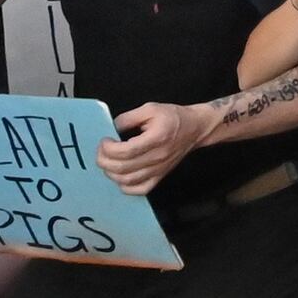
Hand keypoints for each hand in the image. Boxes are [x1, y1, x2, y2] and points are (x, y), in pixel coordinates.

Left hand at [94, 100, 209, 193]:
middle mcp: (158, 156)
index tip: (105, 140)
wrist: (195, 128)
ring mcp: (160, 169)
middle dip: (104, 160)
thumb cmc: (174, 117)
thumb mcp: (150, 108)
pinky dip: (125, 186)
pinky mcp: (160, 176)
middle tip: (102, 151)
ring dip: (111, 173)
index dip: (108, 148)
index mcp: (157, 138)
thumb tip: (110, 129)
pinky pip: (140, 189)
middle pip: (123, 168)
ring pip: (128, 181)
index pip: (126, 151)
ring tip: (109, 161)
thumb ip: (127, 118)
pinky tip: (121, 175)